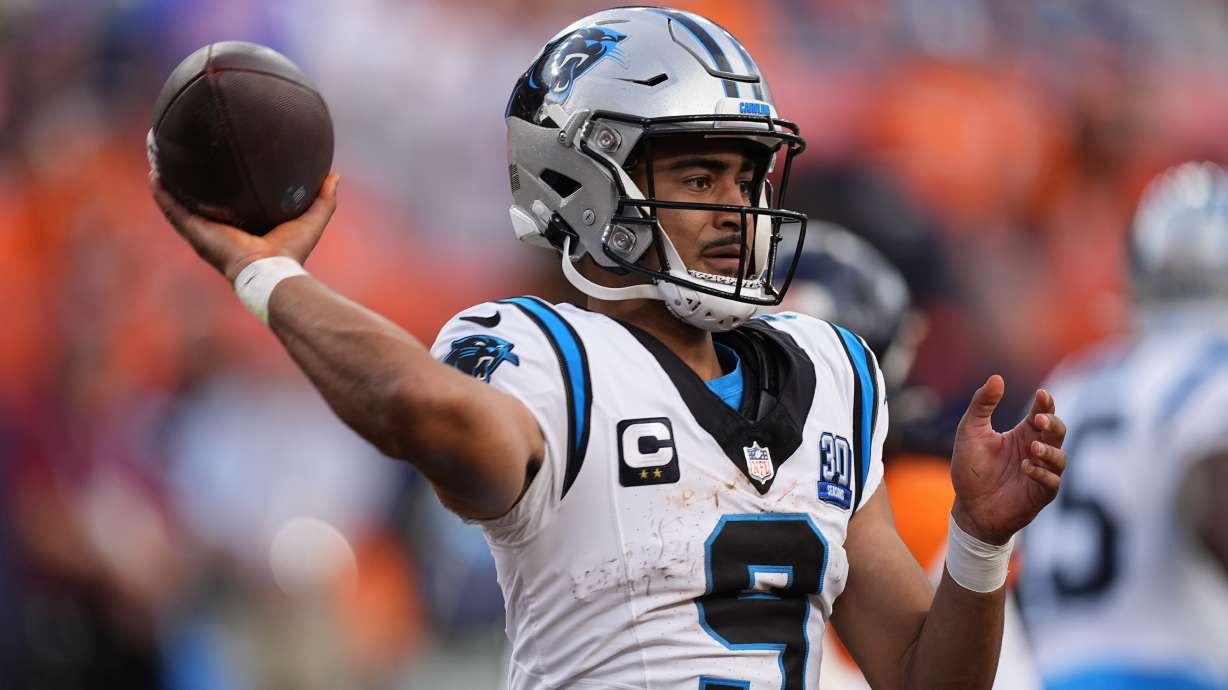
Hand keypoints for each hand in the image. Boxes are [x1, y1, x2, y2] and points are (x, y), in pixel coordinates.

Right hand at [150, 172, 339, 281]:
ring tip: (158, 157)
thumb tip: (334, 175)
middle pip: (198, 200)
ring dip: (167, 181)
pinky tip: (154, 173)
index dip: (221, 186)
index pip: (228, 204)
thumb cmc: (291, 252)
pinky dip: (162, 192)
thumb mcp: (312, 219)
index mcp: (242, 227)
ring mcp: (203, 231)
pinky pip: (172, 209)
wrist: (271, 271)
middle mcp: (218, 230)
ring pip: (178, 203)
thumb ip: (323, 198)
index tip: (217, 164)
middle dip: (187, 180)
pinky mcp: (195, 232)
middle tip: (180, 155)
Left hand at [950, 375, 1066, 544]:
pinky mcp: (1040, 494)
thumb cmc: (971, 468)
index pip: (1043, 412)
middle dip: (1053, 424)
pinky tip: (1027, 468)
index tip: (1041, 395)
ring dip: (1049, 451)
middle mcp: (1036, 451)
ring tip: (1032, 448)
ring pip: (1060, 458)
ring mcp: (1041, 473)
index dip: (1046, 403)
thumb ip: (982, 405)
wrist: (968, 507)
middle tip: (1039, 420)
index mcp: (1023, 433)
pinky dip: (1043, 474)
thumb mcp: (970, 431)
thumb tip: (997, 377)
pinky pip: (1052, 483)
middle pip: (1058, 431)